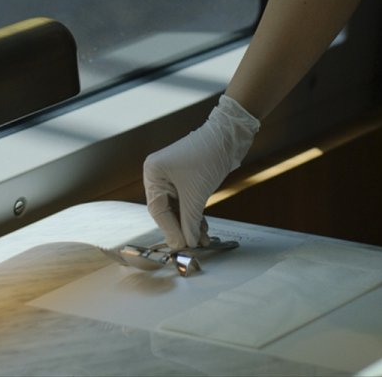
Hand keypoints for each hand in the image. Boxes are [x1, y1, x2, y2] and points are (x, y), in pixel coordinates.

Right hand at [143, 94, 259, 249]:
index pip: (158, 210)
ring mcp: (172, 176)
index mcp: (153, 173)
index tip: (182, 247)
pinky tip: (203, 229)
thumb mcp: (196, 194)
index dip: (170, 230)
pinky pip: (186, 202)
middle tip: (192, 247)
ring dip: (190, 224)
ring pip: (178, 208)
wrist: (228, 136)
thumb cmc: (207, 157)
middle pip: (167, 210)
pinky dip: (195, 215)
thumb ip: (190, 222)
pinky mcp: (186, 178)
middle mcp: (159, 174)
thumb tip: (188, 244)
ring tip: (203, 240)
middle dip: (182, 228)